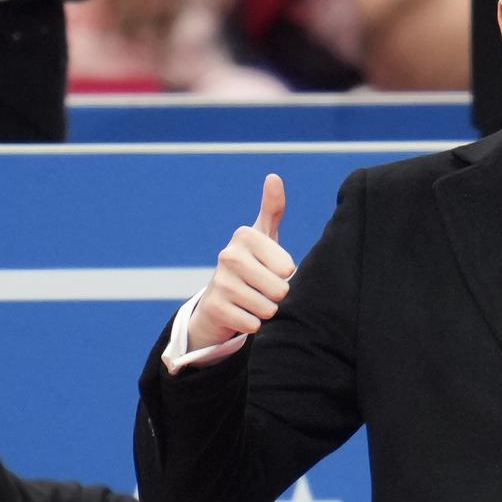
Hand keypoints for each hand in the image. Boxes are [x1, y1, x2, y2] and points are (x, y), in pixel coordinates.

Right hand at [186, 173, 295, 349]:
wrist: (220, 300)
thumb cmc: (252, 265)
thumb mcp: (264, 236)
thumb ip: (273, 208)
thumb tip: (273, 177)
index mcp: (245, 235)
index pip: (287, 267)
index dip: (287, 275)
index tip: (274, 270)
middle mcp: (228, 255)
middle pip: (280, 289)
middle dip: (278, 296)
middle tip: (264, 289)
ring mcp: (219, 281)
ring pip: (267, 308)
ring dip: (266, 311)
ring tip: (254, 301)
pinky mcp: (214, 307)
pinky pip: (253, 324)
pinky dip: (253, 325)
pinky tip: (242, 314)